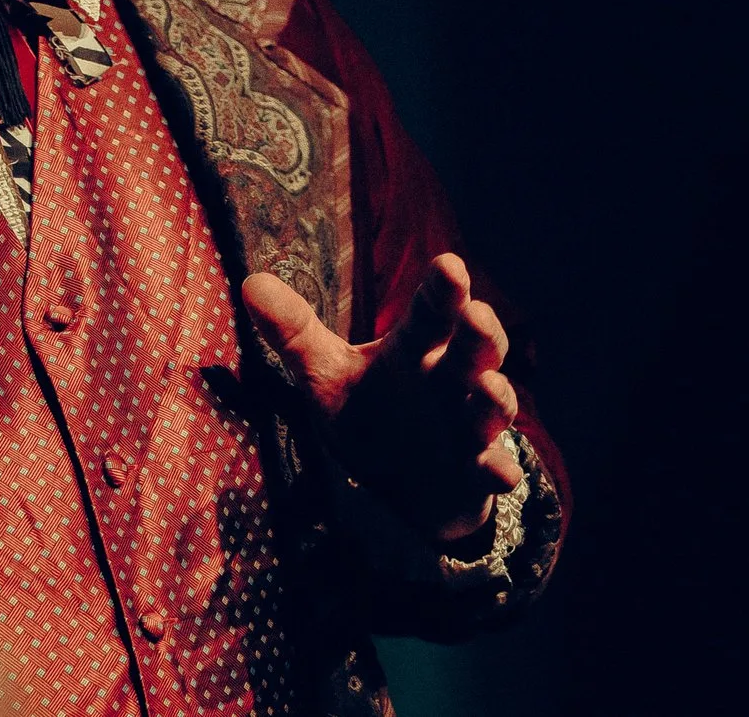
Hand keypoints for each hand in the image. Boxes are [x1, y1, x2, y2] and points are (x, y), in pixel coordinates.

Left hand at [240, 253, 523, 542]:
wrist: (404, 483)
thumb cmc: (370, 413)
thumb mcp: (326, 372)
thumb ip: (294, 331)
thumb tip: (249, 283)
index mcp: (416, 347)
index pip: (432, 311)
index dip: (442, 289)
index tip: (448, 265)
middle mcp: (451, 379)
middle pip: (475, 349)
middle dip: (480, 333)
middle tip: (476, 313)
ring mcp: (470, 425)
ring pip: (493, 405)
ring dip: (495, 396)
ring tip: (488, 386)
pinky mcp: (476, 471)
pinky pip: (493, 469)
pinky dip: (498, 469)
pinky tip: (499, 472)